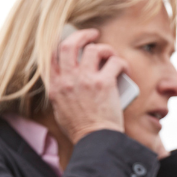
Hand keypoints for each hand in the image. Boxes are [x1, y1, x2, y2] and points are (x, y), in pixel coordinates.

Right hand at [48, 28, 127, 144]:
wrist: (96, 142)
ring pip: (93, 49)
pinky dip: (121, 63)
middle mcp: (68, 79)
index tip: (72, 41)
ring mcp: (85, 79)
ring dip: (104, 49)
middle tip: (92, 35)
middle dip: (82, 35)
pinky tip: (124, 69)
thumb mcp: (60, 111)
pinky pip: (114, 62)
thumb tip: (67, 81)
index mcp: (55, 86)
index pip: (52, 54)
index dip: (62, 42)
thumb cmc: (81, 131)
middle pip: (69, 44)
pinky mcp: (104, 83)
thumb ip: (61, 92)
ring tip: (111, 55)